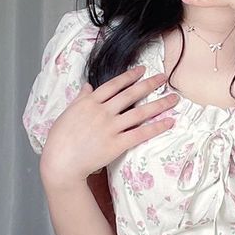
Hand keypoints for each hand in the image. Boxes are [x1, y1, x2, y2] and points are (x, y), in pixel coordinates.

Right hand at [39, 65, 178, 189]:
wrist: (60, 163)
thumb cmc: (59, 139)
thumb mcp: (67, 113)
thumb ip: (80, 98)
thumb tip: (88, 86)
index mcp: (89, 102)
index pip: (114, 85)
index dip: (130, 76)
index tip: (142, 70)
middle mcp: (102, 111)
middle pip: (131, 94)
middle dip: (149, 84)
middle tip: (164, 77)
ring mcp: (110, 127)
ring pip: (140, 112)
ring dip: (159, 104)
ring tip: (174, 98)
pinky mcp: (116, 144)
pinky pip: (140, 133)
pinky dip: (156, 127)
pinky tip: (169, 122)